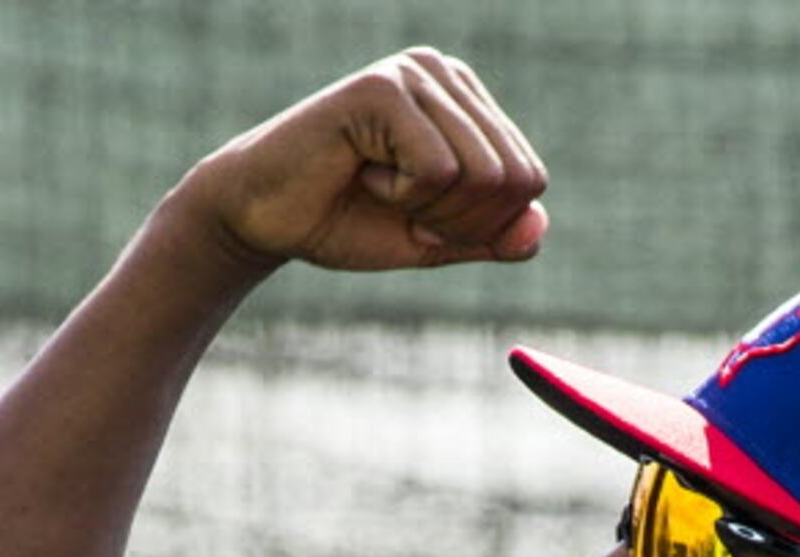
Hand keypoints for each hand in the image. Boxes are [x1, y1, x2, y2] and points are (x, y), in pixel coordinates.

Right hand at [173, 48, 547, 273]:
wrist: (261, 218)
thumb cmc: (342, 221)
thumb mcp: (432, 239)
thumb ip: (488, 236)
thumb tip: (538, 228)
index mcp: (467, 102)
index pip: (529, 178)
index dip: (481, 226)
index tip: (421, 217)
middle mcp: (446, 74)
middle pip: (513, 178)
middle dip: (459, 221)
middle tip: (399, 208)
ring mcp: (415, 73)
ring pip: (481, 174)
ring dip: (429, 209)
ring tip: (377, 187)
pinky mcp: (383, 88)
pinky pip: (437, 170)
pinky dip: (401, 196)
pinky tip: (361, 173)